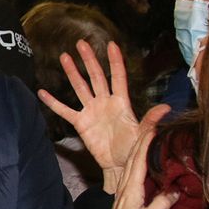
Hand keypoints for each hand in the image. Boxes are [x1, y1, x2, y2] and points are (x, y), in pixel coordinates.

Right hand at [36, 40, 144, 190]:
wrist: (119, 165)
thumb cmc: (133, 149)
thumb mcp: (143, 134)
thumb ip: (150, 120)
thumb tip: (166, 107)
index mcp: (121, 102)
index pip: (118, 77)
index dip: (115, 61)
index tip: (111, 44)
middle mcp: (105, 102)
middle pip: (96, 76)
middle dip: (89, 59)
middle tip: (81, 43)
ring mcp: (91, 111)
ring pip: (80, 87)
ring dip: (72, 73)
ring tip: (64, 57)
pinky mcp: (80, 123)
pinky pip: (65, 111)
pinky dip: (53, 102)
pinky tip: (42, 92)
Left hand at [94, 121, 179, 208]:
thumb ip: (161, 205)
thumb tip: (175, 192)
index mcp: (130, 191)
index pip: (138, 162)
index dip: (145, 144)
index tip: (152, 128)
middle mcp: (124, 190)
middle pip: (132, 161)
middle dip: (141, 143)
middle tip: (151, 126)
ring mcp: (123, 196)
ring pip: (130, 168)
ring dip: (138, 153)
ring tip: (146, 141)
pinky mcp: (124, 203)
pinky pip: (131, 178)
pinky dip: (136, 167)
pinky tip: (140, 167)